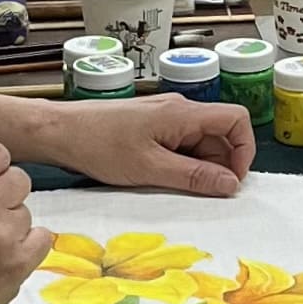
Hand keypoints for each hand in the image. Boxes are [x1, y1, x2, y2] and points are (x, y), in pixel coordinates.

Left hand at [26, 90, 253, 197]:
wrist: (59, 132)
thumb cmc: (99, 145)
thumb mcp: (150, 169)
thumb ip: (194, 176)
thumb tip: (231, 184)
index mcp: (182, 113)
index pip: (235, 120)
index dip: (243, 150)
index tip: (232, 181)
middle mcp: (178, 110)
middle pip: (219, 135)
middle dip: (219, 165)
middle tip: (202, 193)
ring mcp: (164, 117)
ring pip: (199, 142)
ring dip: (198, 167)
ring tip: (176, 188)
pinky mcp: (150, 127)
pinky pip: (179, 144)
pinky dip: (180, 164)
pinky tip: (162, 179)